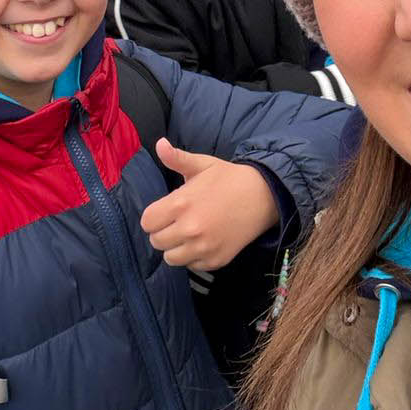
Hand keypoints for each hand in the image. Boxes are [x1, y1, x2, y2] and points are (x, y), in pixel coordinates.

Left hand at [139, 139, 277, 270]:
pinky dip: (194, 256)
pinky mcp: (216, 260)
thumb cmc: (228, 178)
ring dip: (176, 247)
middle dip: (163, 232)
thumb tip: (159, 144)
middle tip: (177, 222)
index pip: (147, 222)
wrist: (263, 196)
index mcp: (180, 204)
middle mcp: (189, 229)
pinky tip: (204, 241)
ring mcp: (203, 247)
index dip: (154, 217)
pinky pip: (192, 265)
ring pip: (171, 258)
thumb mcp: (202, 164)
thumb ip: (176, 158)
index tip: (165, 212)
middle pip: (156, 242)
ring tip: (188, 234)